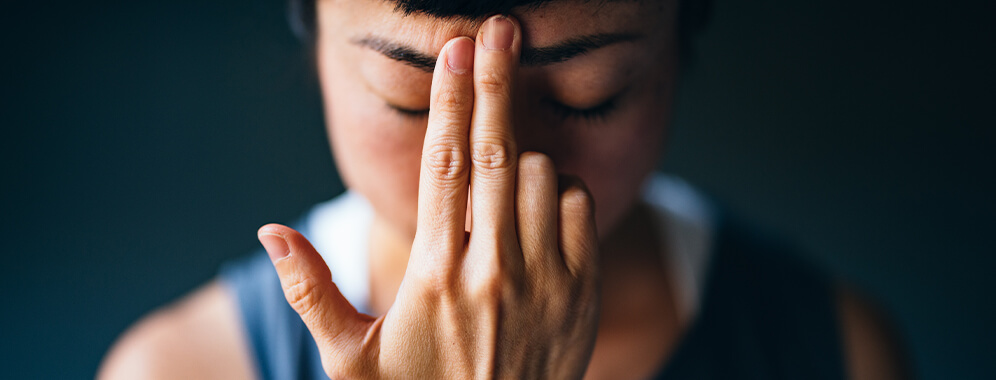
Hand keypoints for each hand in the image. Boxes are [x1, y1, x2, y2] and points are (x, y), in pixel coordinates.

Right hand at [258, 15, 599, 378]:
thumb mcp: (349, 359)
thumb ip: (310, 291)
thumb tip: (267, 232)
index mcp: (434, 275)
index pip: (443, 166)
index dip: (450, 100)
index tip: (456, 51)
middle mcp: (493, 271)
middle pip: (497, 152)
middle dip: (497, 82)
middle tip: (500, 30)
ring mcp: (545, 282)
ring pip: (541, 175)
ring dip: (521, 154)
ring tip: (499, 167)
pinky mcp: (581, 294)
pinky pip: (578, 208)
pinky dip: (558, 190)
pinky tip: (534, 205)